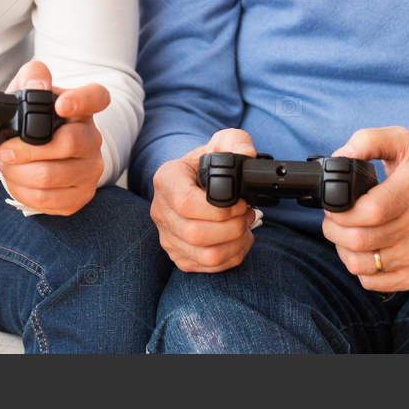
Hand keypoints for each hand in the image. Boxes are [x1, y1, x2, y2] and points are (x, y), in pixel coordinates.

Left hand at [0, 60, 109, 214]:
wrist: (44, 153)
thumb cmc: (38, 121)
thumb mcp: (30, 92)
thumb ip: (33, 76)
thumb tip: (37, 86)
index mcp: (84, 108)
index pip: (96, 98)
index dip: (81, 101)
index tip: (60, 105)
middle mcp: (93, 138)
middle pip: (68, 144)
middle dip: (26, 150)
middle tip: (5, 150)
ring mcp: (91, 169)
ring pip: (51, 176)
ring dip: (18, 173)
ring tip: (8, 165)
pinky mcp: (81, 195)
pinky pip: (48, 199)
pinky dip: (23, 192)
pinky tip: (17, 182)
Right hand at [150, 128, 258, 272]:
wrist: (195, 182)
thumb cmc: (207, 164)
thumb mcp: (222, 143)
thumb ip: (236, 142)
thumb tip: (247, 155)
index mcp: (167, 180)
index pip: (186, 203)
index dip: (219, 209)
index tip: (240, 203)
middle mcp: (161, 210)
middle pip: (196, 234)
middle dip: (232, 228)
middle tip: (247, 215)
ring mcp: (168, 236)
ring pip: (205, 255)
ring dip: (235, 244)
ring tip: (245, 227)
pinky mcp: (178, 255)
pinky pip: (207, 267)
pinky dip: (231, 257)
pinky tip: (238, 240)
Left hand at [321, 126, 408, 291]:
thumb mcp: (403, 143)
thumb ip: (368, 140)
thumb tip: (340, 157)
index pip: (367, 211)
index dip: (340, 210)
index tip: (334, 204)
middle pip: (358, 240)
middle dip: (334, 230)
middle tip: (335, 219)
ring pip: (360, 264)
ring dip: (343, 250)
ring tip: (347, 234)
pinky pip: (373, 282)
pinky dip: (360, 268)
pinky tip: (364, 251)